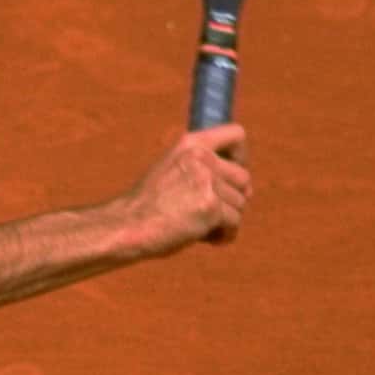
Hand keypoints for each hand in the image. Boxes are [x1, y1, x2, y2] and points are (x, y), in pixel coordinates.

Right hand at [125, 121, 252, 252]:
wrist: (126, 227)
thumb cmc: (148, 207)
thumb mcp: (173, 172)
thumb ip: (202, 170)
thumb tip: (247, 188)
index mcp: (190, 144)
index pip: (236, 134)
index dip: (242, 156)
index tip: (234, 174)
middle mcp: (201, 158)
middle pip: (244, 178)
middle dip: (233, 199)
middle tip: (211, 214)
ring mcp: (207, 182)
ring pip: (240, 204)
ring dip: (226, 221)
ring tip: (200, 229)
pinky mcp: (211, 207)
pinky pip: (234, 224)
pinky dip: (224, 236)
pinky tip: (205, 240)